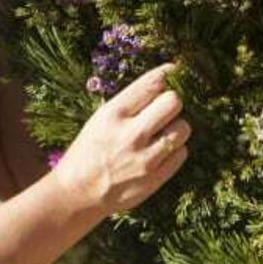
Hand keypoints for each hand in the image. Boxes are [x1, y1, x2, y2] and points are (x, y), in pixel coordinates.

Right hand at [47, 64, 190, 217]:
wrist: (78, 193)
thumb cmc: (89, 150)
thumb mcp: (101, 118)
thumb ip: (130, 102)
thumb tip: (163, 82)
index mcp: (114, 114)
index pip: (152, 83)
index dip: (167, 73)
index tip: (174, 70)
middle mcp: (132, 134)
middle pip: (174, 102)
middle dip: (172, 101)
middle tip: (165, 109)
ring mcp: (145, 158)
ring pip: (183, 128)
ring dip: (176, 127)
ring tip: (163, 132)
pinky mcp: (155, 178)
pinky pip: (182, 153)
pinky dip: (175, 150)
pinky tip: (161, 151)